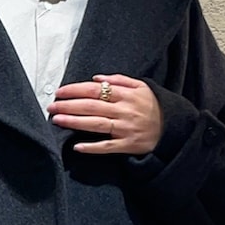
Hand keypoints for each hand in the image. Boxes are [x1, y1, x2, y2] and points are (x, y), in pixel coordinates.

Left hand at [48, 74, 164, 155]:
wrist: (172, 129)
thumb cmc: (153, 106)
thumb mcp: (141, 87)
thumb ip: (119, 80)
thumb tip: (96, 78)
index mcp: (126, 95)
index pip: (95, 90)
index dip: (76, 90)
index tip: (60, 92)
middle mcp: (124, 111)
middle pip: (92, 106)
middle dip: (69, 106)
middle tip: (52, 106)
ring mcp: (125, 129)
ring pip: (96, 125)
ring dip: (75, 122)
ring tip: (57, 120)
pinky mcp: (127, 145)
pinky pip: (107, 147)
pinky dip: (92, 147)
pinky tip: (77, 146)